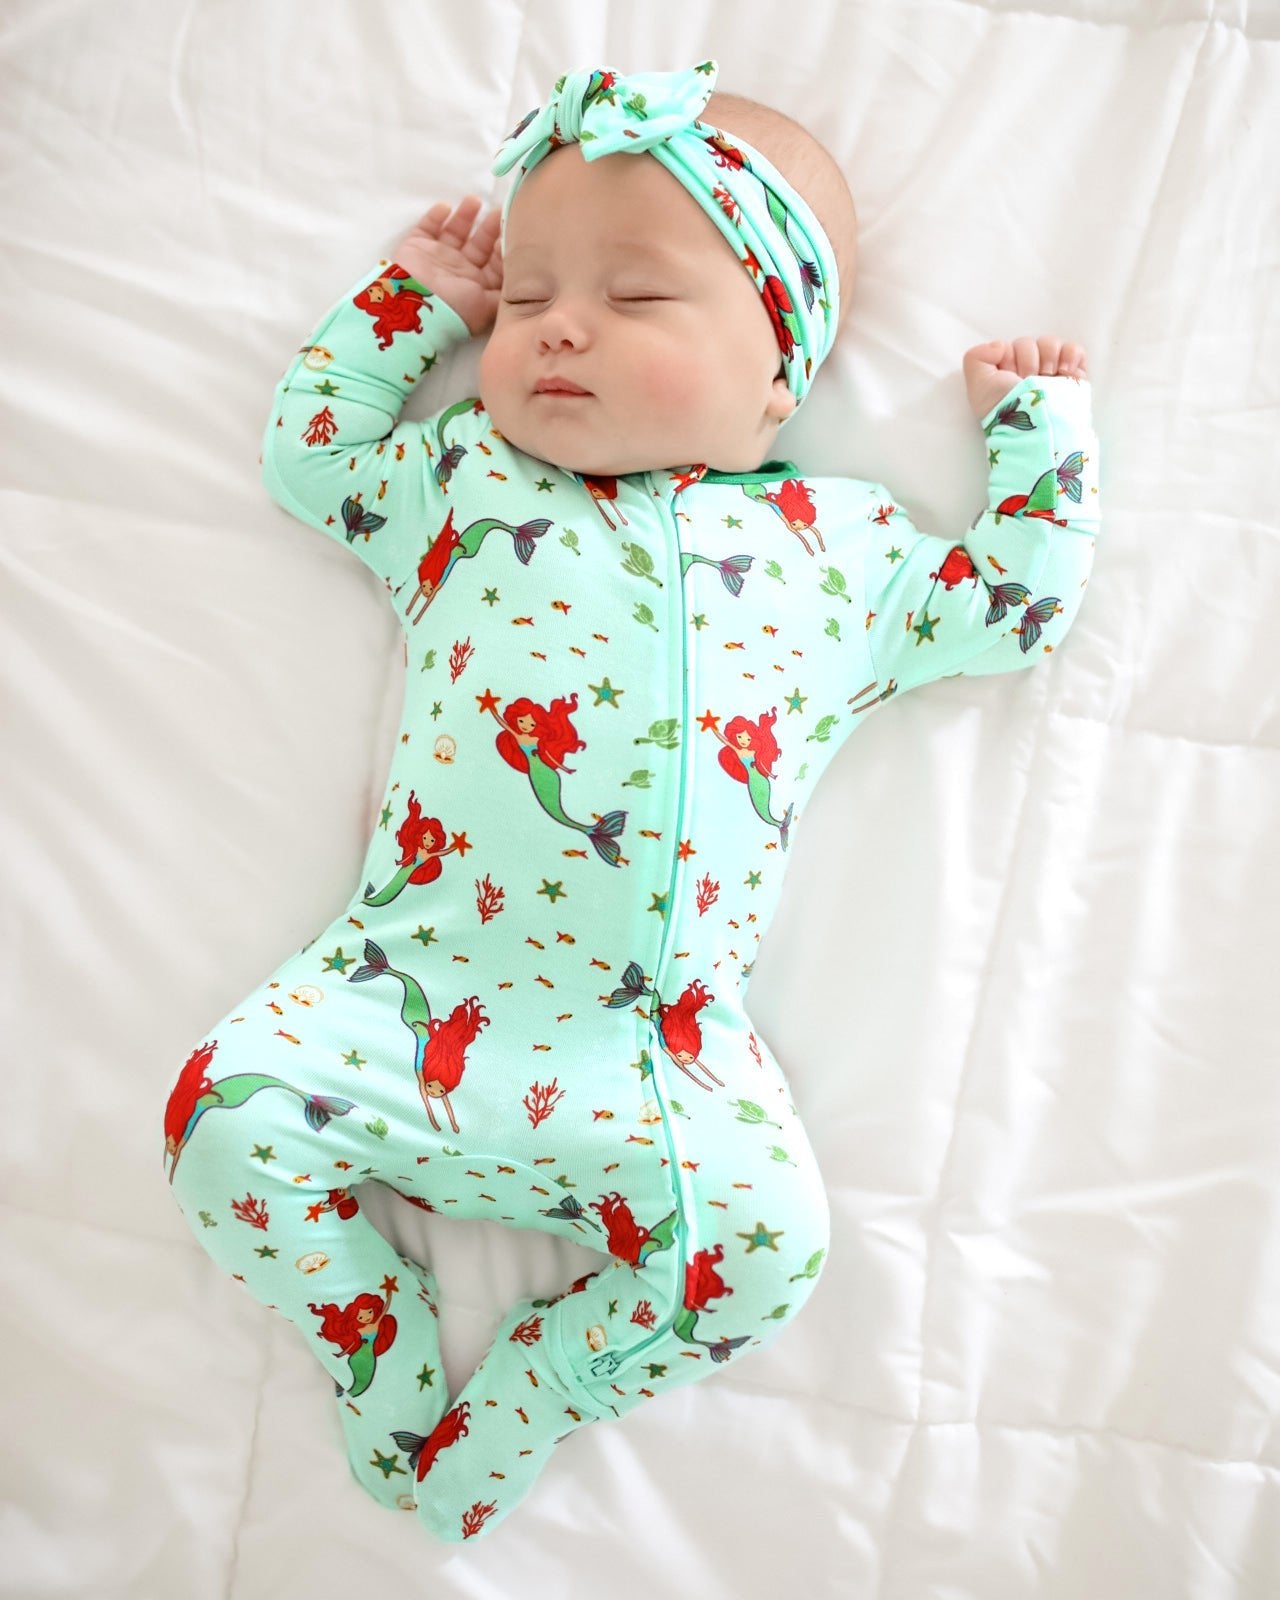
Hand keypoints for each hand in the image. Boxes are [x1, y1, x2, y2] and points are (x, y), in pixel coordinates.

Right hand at [390, 196, 503, 337]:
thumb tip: (524, 273)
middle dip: (489, 227)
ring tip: (474, 201)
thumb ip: (506, 289)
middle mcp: (460, 271)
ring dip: (465, 216)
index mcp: (478, 286)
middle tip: (497, 212)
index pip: (495, 262)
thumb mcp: (489, 304)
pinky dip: (435, 216)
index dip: (504, 247)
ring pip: (456, 232)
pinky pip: (427, 227)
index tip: (511, 231)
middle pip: (479, 244)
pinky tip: (445, 207)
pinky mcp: (417, 247)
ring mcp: (439, 258)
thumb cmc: (455, 308)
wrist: (414, 308)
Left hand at [963, 336, 1088, 421]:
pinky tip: (1063, 372)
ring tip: (1046, 377)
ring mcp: (1052, 372)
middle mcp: (1030, 370)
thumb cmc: (1004, 410)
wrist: (1033, 427)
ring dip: (1048, 357)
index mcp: (1008, 371)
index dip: (1010, 357)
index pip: (1011, 346)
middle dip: (1028, 360)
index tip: (1009, 376)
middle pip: (1031, 343)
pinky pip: (1074, 350)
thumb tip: (1000, 345)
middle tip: (1028, 380)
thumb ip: (977, 356)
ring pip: (1051, 344)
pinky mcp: (1073, 375)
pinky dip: (1070, 356)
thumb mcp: (978, 383)